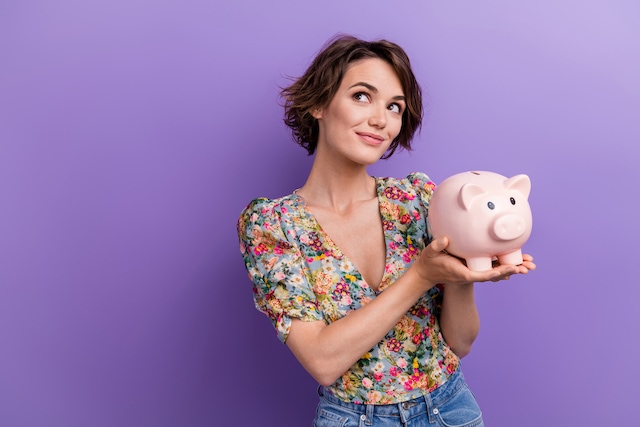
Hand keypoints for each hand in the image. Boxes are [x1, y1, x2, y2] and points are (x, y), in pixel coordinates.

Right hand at [413, 237, 533, 286]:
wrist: (427, 273)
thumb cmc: (429, 262)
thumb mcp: (431, 252)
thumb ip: (437, 246)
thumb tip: (446, 239)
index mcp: (462, 273)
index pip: (481, 275)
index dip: (495, 273)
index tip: (508, 270)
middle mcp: (470, 274)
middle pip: (493, 275)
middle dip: (509, 271)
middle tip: (525, 267)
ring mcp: (473, 272)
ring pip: (495, 272)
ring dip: (510, 270)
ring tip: (527, 266)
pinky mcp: (474, 268)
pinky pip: (491, 269)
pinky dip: (503, 267)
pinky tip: (516, 264)